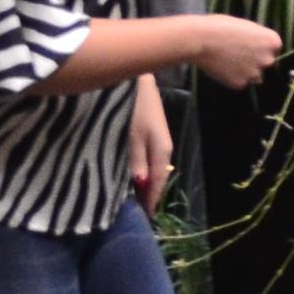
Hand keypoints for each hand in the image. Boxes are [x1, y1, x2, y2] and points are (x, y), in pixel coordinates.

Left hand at [126, 75, 174, 208]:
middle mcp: (163, 148)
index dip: (151, 200)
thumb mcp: (131, 134)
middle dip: (147, 193)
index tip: (145, 219)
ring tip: (131, 196)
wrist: (137, 74)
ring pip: (151, 167)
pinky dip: (140, 168)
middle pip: (157, 177)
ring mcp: (157, 139)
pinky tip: (130, 172)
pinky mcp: (149, 131)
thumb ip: (136, 160)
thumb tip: (141, 185)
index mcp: (162, 151)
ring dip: (142, 181)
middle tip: (136, 211)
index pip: (158, 183)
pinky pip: (146, 157)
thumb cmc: (134, 104)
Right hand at [189, 14, 282, 90]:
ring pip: (254, 75)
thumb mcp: (246, 26)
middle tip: (237, 53)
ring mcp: (255, 73)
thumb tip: (260, 48)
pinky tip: (222, 67)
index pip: (274, 48)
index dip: (260, 46)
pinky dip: (232, 78)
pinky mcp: (240, 84)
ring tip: (228, 60)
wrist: (200, 39)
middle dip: (255, 60)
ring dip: (245, 71)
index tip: (249, 44)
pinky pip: (240, 82)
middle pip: (266, 62)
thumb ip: (258, 38)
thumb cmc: (220, 26)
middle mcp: (268, 59)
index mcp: (273, 41)